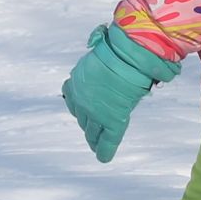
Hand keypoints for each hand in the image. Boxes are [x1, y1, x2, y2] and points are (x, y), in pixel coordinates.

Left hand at [61, 23, 179, 162]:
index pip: (74, 98)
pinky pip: (107, 139)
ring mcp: (95, 111)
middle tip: (90, 132)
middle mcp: (81, 98)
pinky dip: (105, 149)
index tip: (80, 111)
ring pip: (92, 130)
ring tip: (95, 146)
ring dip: (93, 138)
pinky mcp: (112, 119)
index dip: (79, 106)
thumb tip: (104, 41)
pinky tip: (103, 158)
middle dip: (86, 123)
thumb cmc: (118, 46)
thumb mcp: (101, 49)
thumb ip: (100, 55)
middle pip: (83, 116)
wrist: (126, 54)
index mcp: (77, 80)